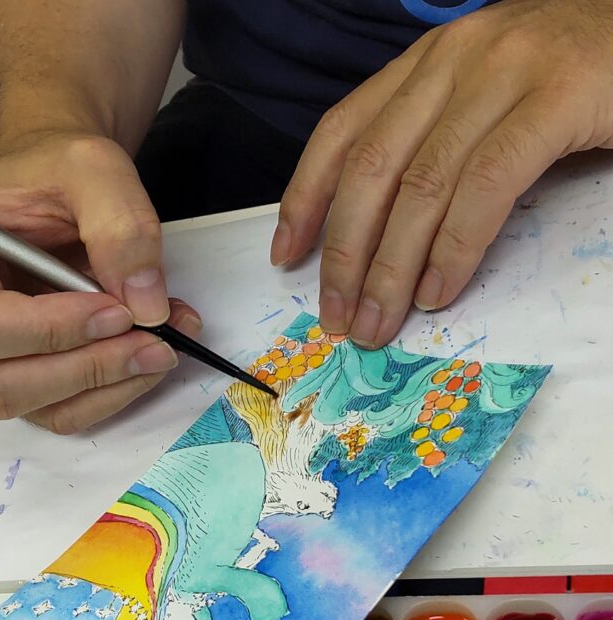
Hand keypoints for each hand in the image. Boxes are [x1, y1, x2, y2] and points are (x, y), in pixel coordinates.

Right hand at [0, 131, 201, 432]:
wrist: (53, 186)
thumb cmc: (53, 170)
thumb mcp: (93, 168)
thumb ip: (121, 227)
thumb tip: (146, 305)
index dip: (50, 330)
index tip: (118, 312)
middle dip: (87, 367)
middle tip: (154, 341)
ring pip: (31, 406)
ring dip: (104, 387)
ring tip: (160, 348)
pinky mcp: (10, 377)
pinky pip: (56, 411)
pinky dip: (108, 395)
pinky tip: (142, 360)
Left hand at [272, 0, 612, 346]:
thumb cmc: (571, 80)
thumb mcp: (483, 103)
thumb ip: (433, 147)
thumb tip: (380, 235)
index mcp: (429, 63)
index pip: (343, 130)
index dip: (305, 198)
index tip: (285, 256)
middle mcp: (454, 59)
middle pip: (373, 168)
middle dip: (344, 253)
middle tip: (337, 316)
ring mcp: (505, 71)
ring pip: (422, 184)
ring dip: (392, 268)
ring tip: (379, 321)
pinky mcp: (556, 97)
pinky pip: (487, 184)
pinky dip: (456, 246)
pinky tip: (439, 290)